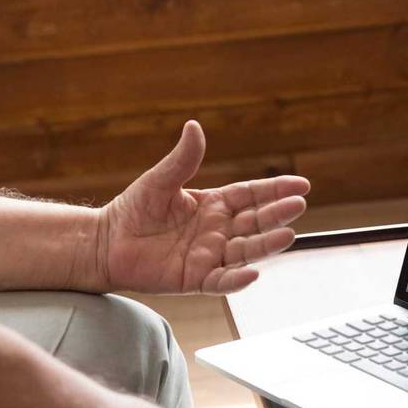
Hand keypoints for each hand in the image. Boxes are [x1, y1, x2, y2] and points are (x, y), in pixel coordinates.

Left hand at [98, 120, 309, 294]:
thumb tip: (194, 126)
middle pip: (255, 222)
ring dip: (267, 245)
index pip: (251, 195)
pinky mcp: (195, 279)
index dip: (275, 190)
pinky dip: (237, 280)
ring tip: (288, 235)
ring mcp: (209, 255)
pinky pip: (221, 281)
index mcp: (213, 204)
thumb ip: (182, 159)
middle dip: (277, 214)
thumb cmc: (133, 210)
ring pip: (246, 250)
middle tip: (298, 205)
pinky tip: (253, 273)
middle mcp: (218, 230)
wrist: (107, 243)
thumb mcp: (160, 180)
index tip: (301, 185)